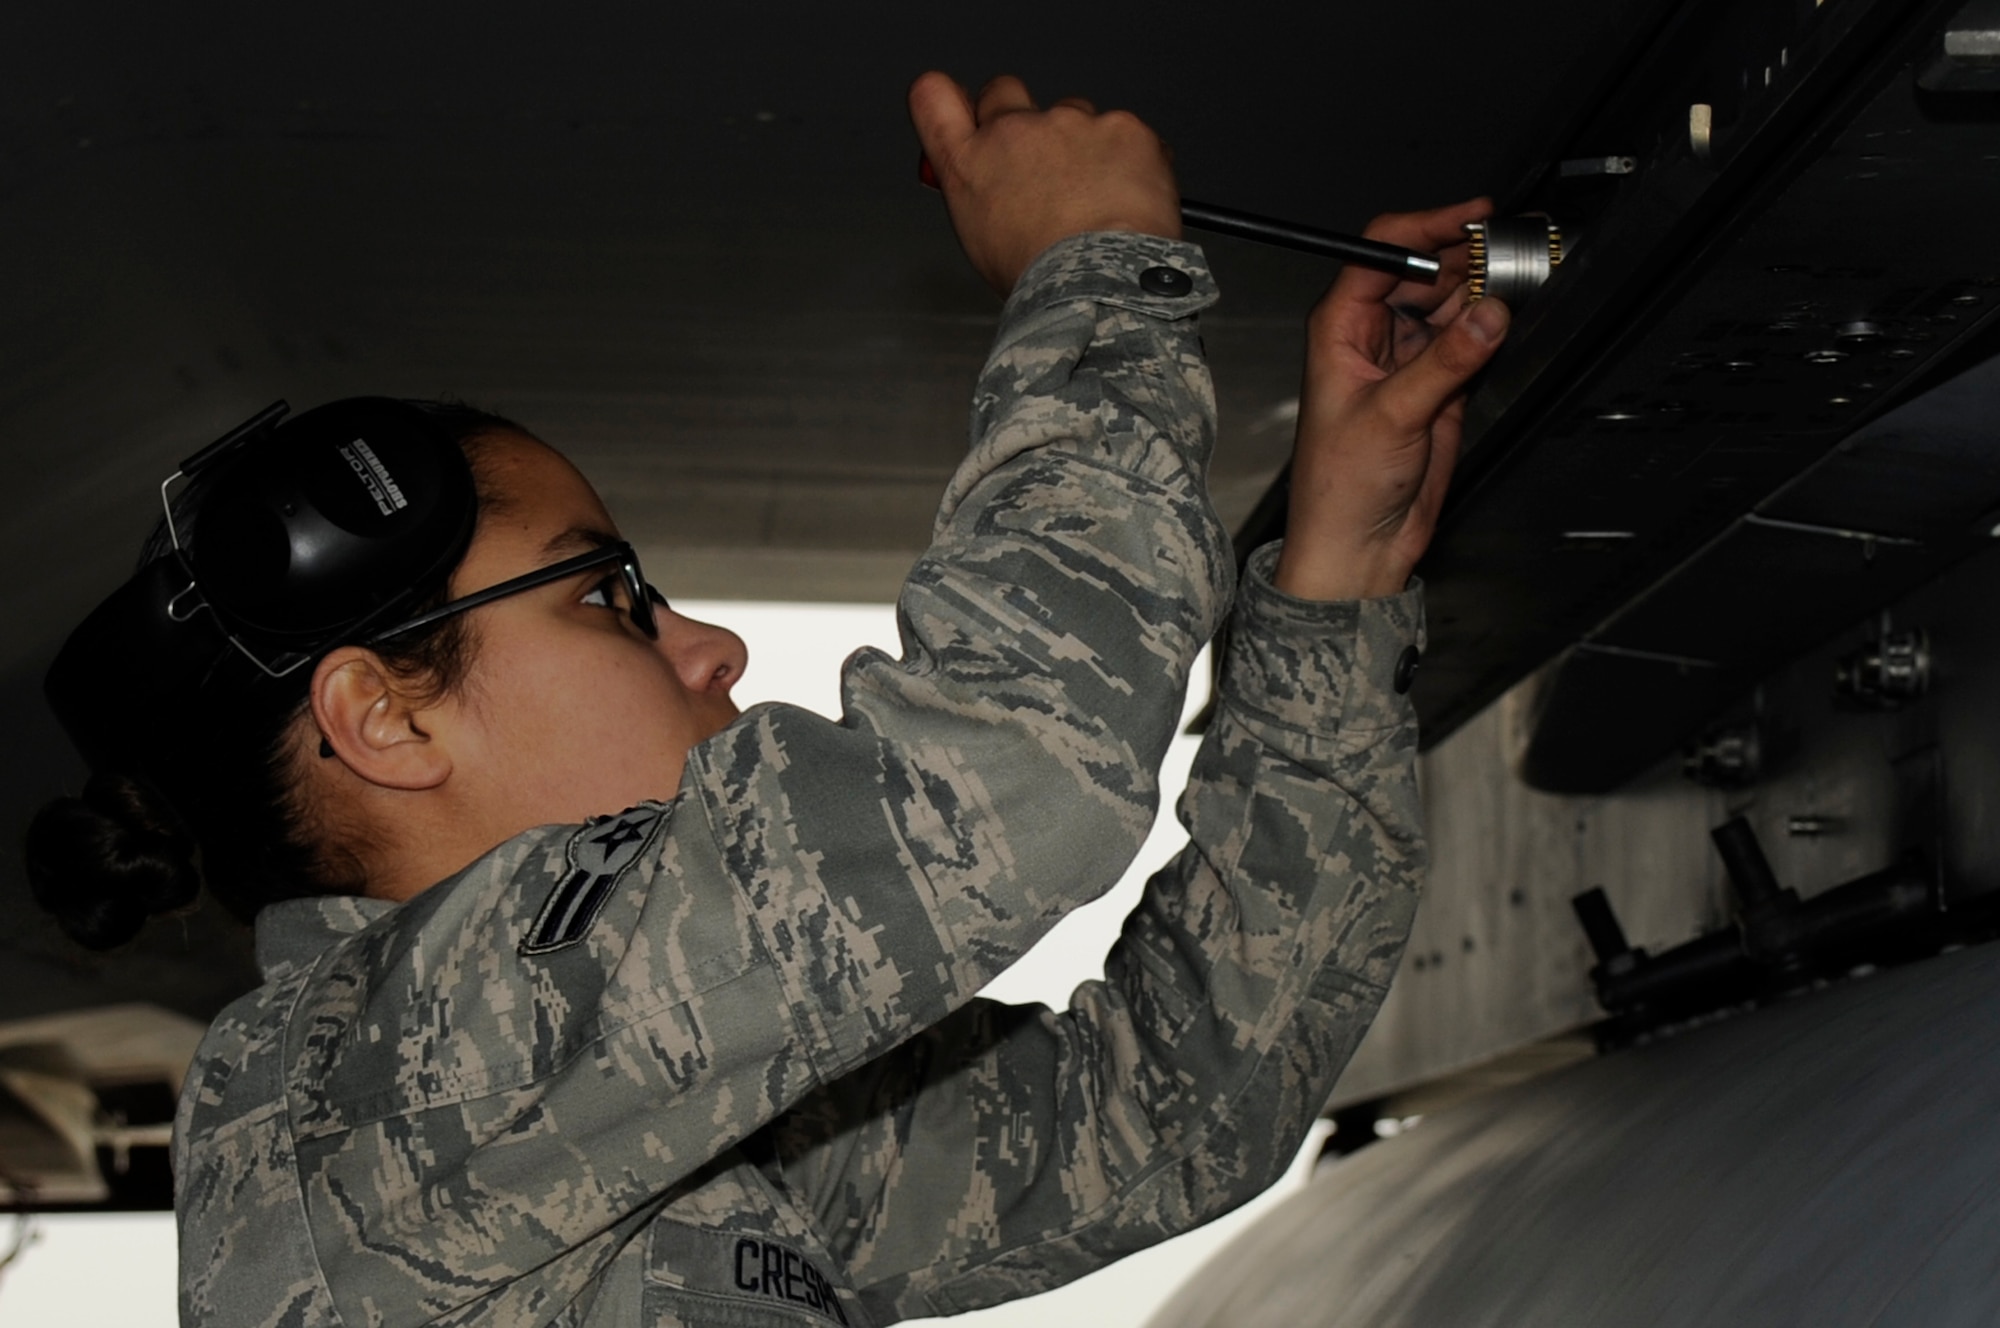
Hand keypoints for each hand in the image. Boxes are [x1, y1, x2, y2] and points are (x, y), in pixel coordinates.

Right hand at [908, 72, 1179, 295]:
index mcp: (969, 164)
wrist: (1101, 276)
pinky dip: (1129, 159)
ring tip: (1097, 198)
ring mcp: (1069, 121)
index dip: (949, 100)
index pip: (932, 96)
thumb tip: (996, 188)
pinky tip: (1130, 198)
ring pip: (1072, 113)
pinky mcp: (1120, 125)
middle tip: (1041, 164)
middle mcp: (1013, 130)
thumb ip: (983, 194)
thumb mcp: (983, 242)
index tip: (967, 114)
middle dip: (1018, 118)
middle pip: (1004, 91)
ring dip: (1080, 143)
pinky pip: (1123, 133)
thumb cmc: (1043, 277)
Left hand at [1274, 198, 1510, 600]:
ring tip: (1522, 273)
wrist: (1358, 545)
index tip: (1474, 217)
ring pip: (1453, 300)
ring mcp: (1409, 357)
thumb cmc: (1340, 487)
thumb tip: (1487, 315)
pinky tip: (1515, 312)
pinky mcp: (1440, 383)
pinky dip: (1494, 324)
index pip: (1384, 252)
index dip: (1429, 227)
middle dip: (1468, 254)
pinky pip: (1471, 337)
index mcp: (1340, 327)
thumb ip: (1444, 364)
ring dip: (1486, 286)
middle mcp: (1373, 335)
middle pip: (1426, 270)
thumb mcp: (1391, 416)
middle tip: (1514, 248)